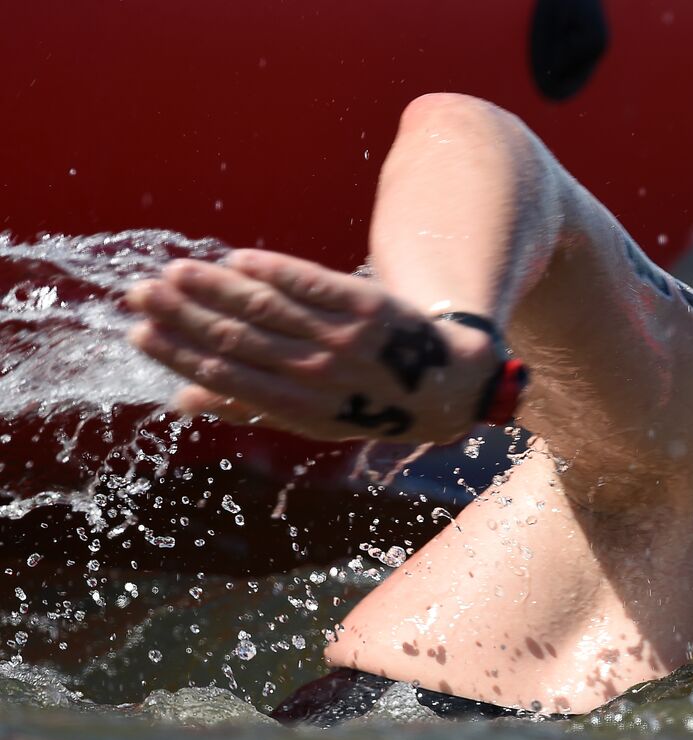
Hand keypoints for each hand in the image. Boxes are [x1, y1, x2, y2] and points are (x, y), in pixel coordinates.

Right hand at [126, 249, 499, 443]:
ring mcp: (347, 340)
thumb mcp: (314, 418)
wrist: (446, 385)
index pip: (228, 378)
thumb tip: (179, 402)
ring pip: (270, 310)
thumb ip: (249, 408)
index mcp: (300, 410)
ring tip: (175, 272)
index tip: (138, 333)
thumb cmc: (367, 401)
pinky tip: (237, 259)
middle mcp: (321, 376)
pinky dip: (276, 271)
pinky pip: (316, 285)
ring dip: (217, 289)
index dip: (180, 356)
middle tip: (141, 295)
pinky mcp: (370, 307)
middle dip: (185, 318)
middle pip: (240, 341)